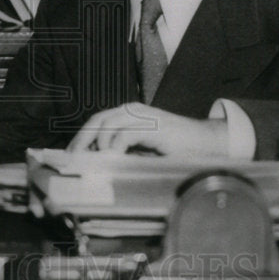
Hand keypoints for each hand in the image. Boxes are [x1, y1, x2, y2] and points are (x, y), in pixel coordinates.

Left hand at [66, 102, 228, 157]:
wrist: (209, 144)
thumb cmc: (178, 151)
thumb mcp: (145, 153)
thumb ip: (124, 155)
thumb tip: (98, 167)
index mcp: (128, 116)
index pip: (96, 122)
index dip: (81, 138)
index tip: (70, 157)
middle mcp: (133, 112)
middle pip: (97, 121)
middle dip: (81, 141)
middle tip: (72, 161)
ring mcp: (144, 116)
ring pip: (107, 124)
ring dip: (95, 145)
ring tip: (89, 163)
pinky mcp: (154, 125)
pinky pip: (126, 134)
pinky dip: (115, 147)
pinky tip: (112, 160)